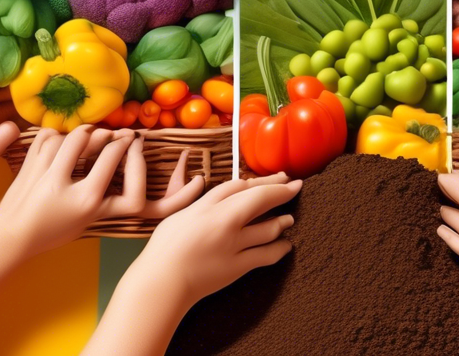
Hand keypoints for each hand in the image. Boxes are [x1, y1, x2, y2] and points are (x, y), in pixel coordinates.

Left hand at [0, 126, 199, 253]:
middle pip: (87, 140)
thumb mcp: (90, 220)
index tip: (131, 139)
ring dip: (81, 132)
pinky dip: (56, 133)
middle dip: (104, 132)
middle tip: (113, 132)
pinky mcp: (26, 165)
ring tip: (90, 134)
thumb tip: (127, 166)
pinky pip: (43, 137)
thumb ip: (109, 200)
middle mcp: (62, 183)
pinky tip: (63, 138)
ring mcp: (41, 172)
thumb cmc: (55, 232)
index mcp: (85, 200)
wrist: (11, 236)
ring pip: (64, 136)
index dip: (124, 143)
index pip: (110, 159)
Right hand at [133, 173, 299, 313]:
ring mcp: (234, 244)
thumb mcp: (182, 214)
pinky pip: (267, 255)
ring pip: (269, 228)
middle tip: (296, 185)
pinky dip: (281, 248)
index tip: (278, 177)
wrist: (162, 281)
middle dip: (282, 190)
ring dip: (283, 221)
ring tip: (290, 219)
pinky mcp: (238, 266)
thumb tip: (229, 191)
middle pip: (260, 199)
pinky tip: (287, 246)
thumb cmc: (165, 248)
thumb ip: (206, 200)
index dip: (262, 180)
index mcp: (207, 206)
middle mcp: (224, 221)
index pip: (241, 185)